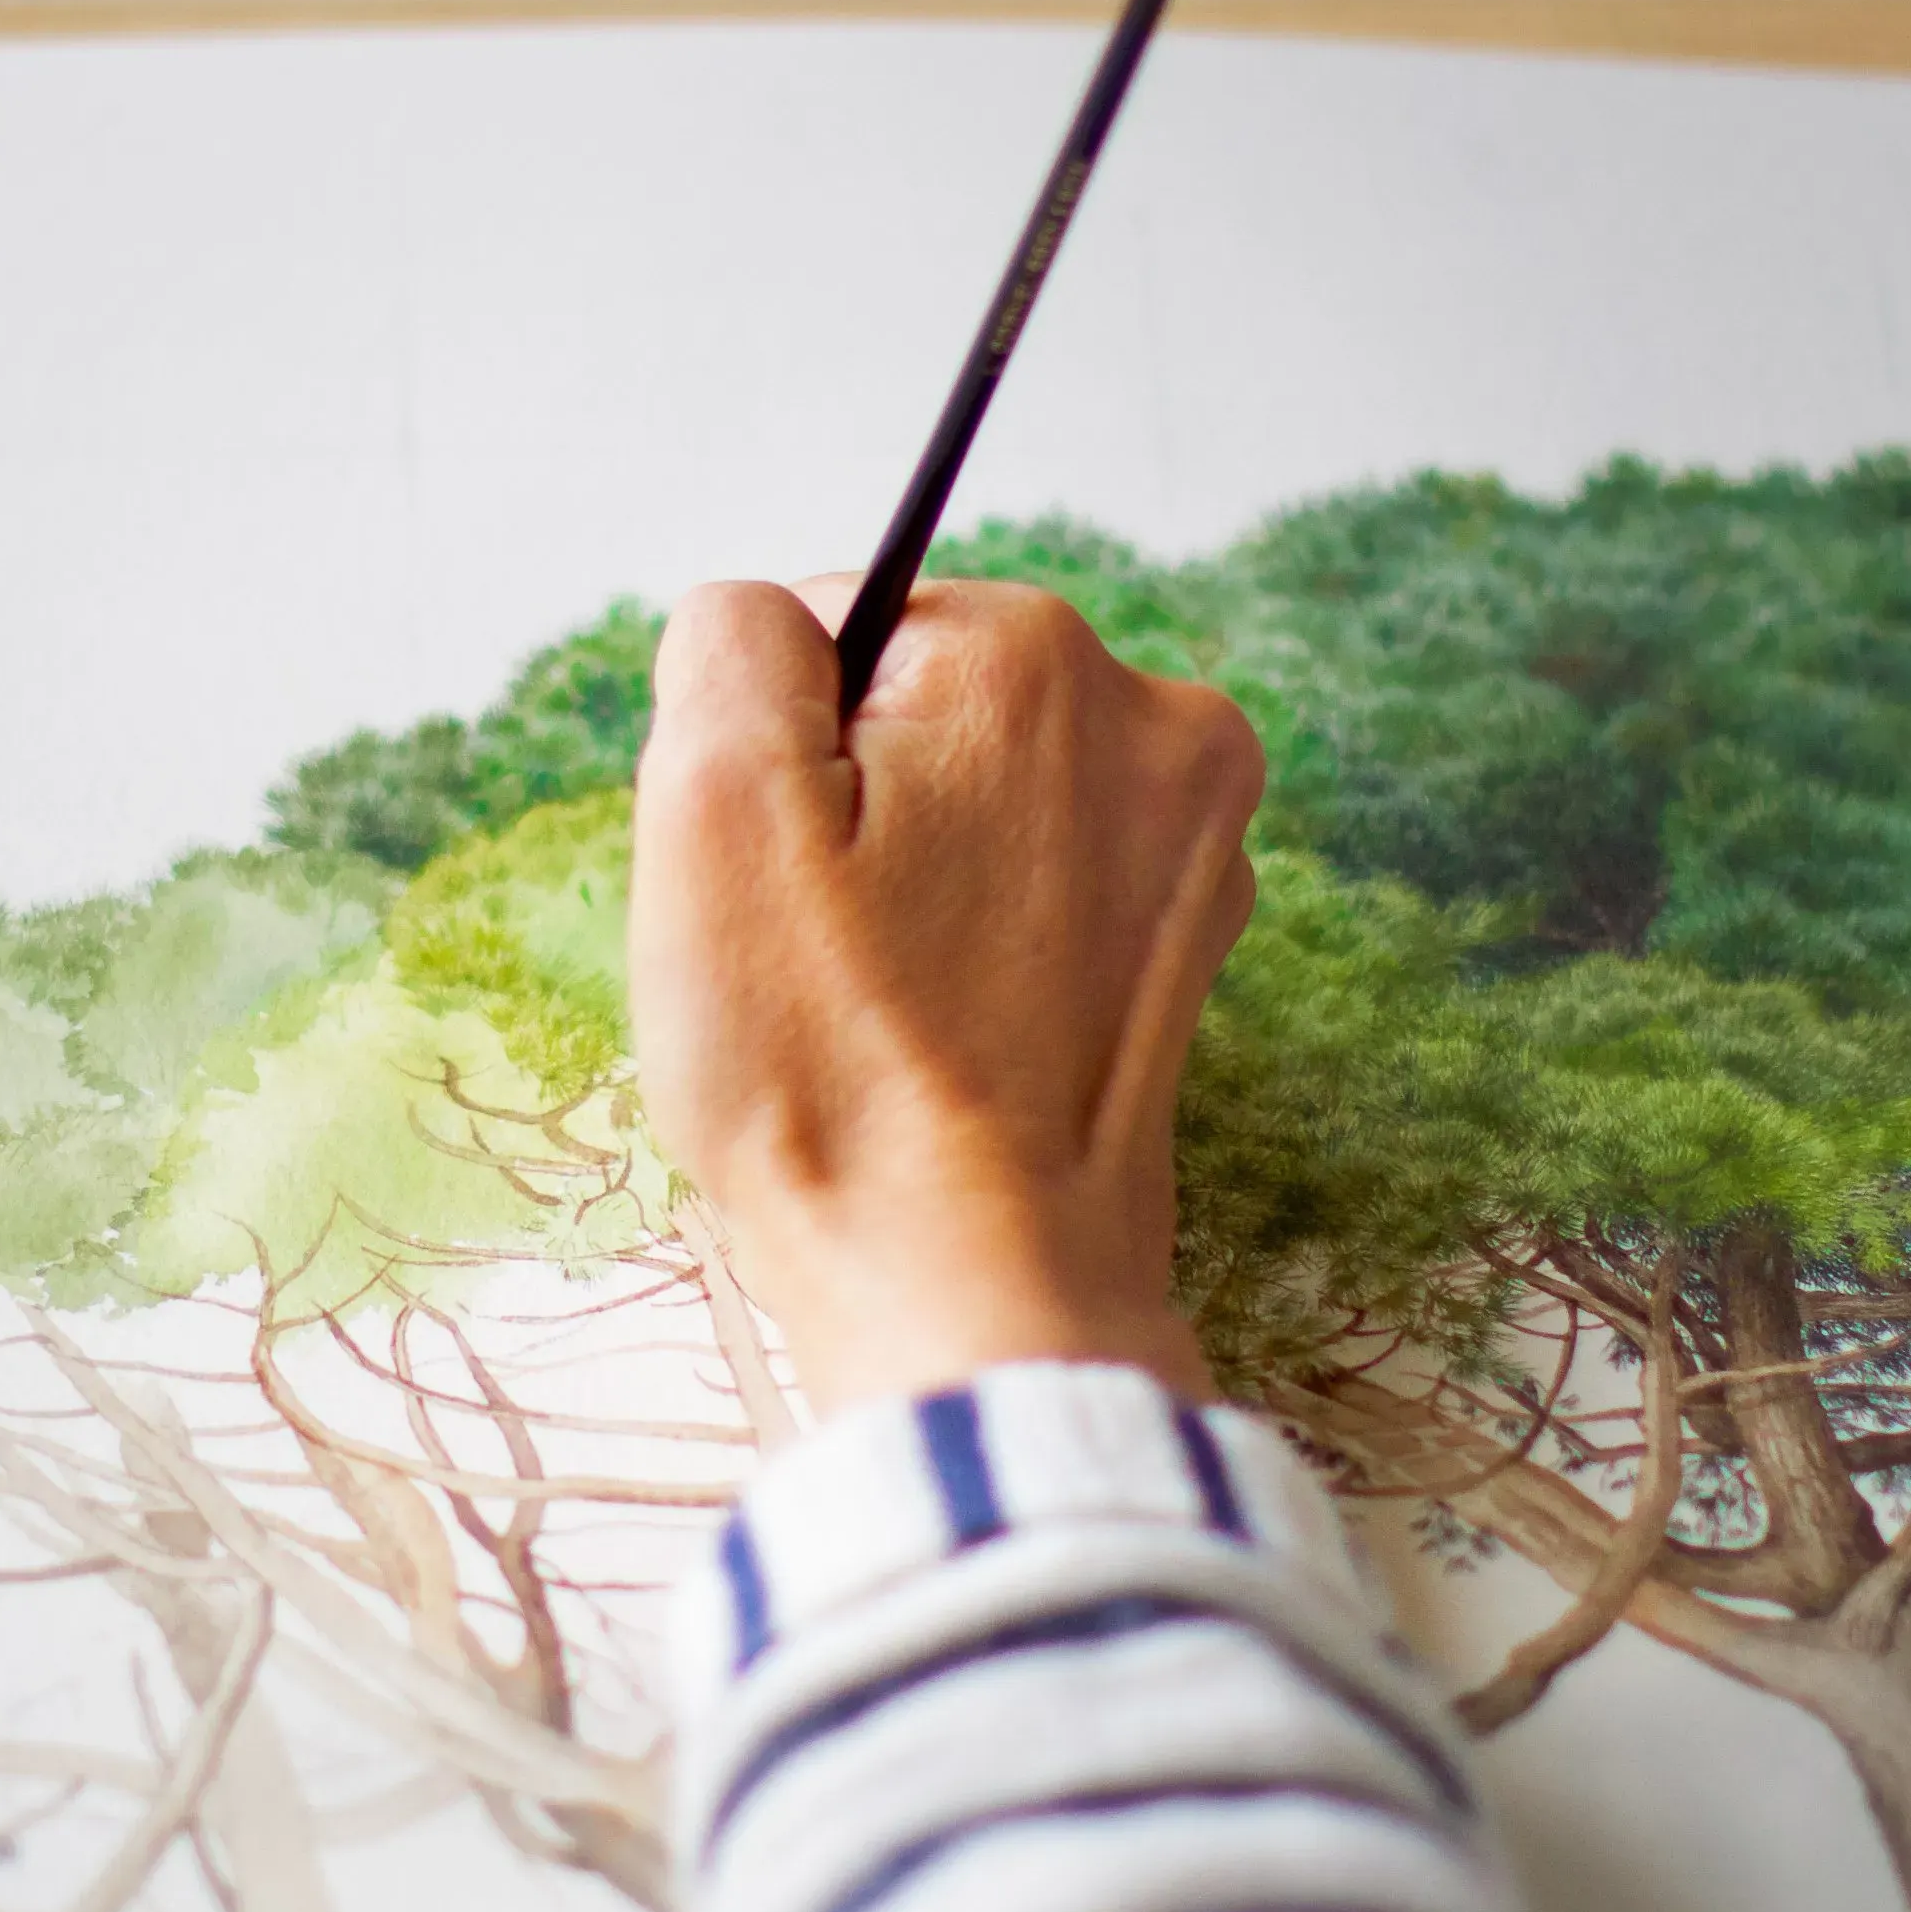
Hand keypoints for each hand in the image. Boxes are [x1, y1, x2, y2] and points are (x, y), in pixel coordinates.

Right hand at [629, 578, 1261, 1410]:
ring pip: (980, 804)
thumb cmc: (830, 1061)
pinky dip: (980, 948)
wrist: (973, 1287)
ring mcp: (1198, 847)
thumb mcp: (711, 800)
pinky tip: (947, 1038)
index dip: (772, 753)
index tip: (784, 876)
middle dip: (850, 810)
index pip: (836, 630)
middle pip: (923, 711)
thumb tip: (766, 624)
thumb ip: (730, 642)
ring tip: (886, 1002)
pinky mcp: (1194, 954)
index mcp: (1035, 656)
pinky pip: (1040, 895)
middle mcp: (1158, 724)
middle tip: (820, 951)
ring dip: (913, 882)